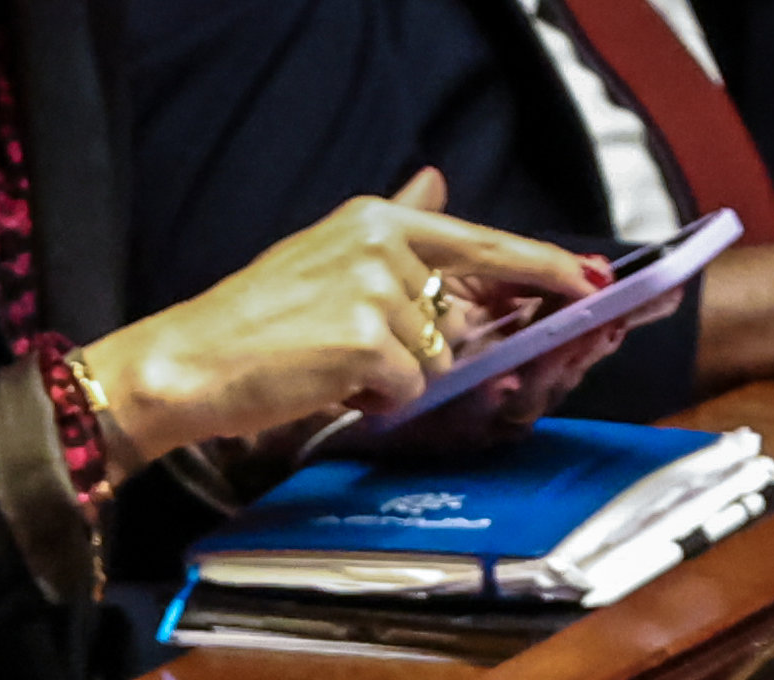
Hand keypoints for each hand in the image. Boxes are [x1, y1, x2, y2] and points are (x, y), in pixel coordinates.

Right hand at [83, 170, 601, 463]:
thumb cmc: (247, 323)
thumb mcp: (322, 253)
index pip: (480, 240)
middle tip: (352, 354)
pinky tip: (326, 386)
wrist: (184, 364)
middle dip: (421, 346)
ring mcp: (379, 294)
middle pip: (452, 315)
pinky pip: (407, 390)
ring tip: (326, 368)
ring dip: (389, 377)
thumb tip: (435, 183)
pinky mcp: (368, 343)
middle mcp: (385, 247)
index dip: (541, 264)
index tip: (590, 279)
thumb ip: (393, 224)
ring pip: (431, 359)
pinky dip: (374, 401)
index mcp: (376, 219)